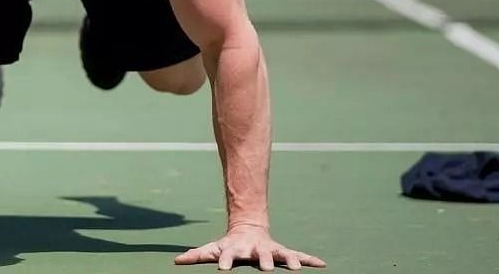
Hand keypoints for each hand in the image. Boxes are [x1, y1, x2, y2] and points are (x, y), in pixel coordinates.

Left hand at [175, 224, 325, 269]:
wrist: (249, 230)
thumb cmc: (228, 246)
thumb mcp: (212, 250)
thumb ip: (196, 256)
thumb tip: (176, 261)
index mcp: (237, 251)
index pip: (230, 257)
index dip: (226, 263)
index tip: (223, 270)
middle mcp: (256, 251)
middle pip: (261, 257)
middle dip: (264, 262)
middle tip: (266, 270)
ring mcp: (271, 251)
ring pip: (282, 255)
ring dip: (290, 261)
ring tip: (296, 269)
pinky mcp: (283, 253)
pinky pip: (299, 256)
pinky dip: (310, 260)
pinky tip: (322, 264)